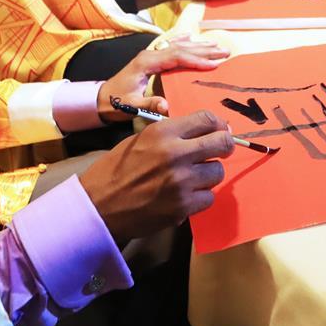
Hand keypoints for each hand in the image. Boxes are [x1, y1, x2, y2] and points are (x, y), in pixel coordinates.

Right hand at [79, 110, 233, 242]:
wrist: (99, 205)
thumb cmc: (116, 170)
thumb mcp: (140, 140)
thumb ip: (171, 135)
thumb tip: (202, 133)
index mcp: (162, 132)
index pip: (206, 119)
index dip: (219, 124)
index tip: (221, 130)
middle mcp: (175, 153)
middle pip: (221, 143)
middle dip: (225, 146)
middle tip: (220, 150)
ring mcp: (181, 181)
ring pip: (217, 172)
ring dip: (208, 175)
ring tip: (191, 178)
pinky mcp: (183, 206)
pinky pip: (209, 198)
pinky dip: (199, 198)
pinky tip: (183, 196)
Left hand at [97, 36, 228, 121]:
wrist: (101, 98)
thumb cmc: (116, 102)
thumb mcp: (131, 105)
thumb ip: (148, 103)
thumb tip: (166, 104)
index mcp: (147, 63)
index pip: (177, 57)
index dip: (196, 60)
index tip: (215, 64)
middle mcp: (150, 54)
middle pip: (181, 48)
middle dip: (204, 50)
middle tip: (225, 51)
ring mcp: (150, 55)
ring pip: (178, 46)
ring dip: (198, 46)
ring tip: (217, 45)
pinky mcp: (150, 59)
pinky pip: (170, 46)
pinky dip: (183, 41)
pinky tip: (192, 37)